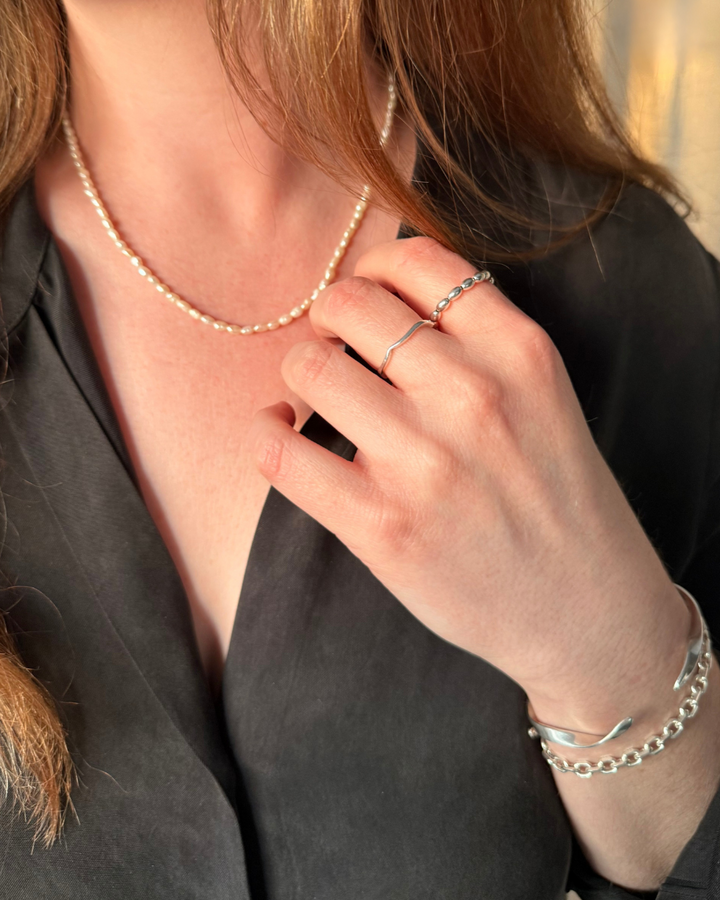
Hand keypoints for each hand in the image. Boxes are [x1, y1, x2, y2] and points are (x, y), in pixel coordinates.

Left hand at [248, 237, 689, 732]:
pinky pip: (281, 452)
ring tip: (312, 398)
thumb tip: (380, 296)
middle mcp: (473, 395)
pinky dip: (265, 433)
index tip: (365, 298)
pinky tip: (279, 433)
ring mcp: (425, 462)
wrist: (585, 609)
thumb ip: (479, 341)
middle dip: (326, 318)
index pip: (416, 262)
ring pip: (309, 368)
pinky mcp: (382, 525)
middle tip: (331, 346)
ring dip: (297, 374)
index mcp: (519, 352)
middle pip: (350, 306)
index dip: (373, 269)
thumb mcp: (544, 396)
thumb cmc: (557, 498)